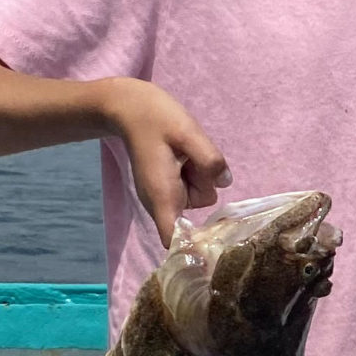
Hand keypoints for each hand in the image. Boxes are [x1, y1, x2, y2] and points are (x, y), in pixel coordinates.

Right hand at [100, 78, 229, 247]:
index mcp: (162, 195)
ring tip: (182, 151)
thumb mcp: (188, 132)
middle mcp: (161, 202)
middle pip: (197, 210)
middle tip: (186, 155)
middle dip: (202, 183)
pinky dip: (194, 171)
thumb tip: (225, 181)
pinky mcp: (167, 187)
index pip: (175, 239)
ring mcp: (163, 196)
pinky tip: (181, 154)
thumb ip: (209, 158)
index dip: (193, 246)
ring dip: (199, 174)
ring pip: (199, 195)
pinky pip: (193, 186)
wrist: (130, 109)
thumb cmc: (157, 118)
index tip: (211, 242)